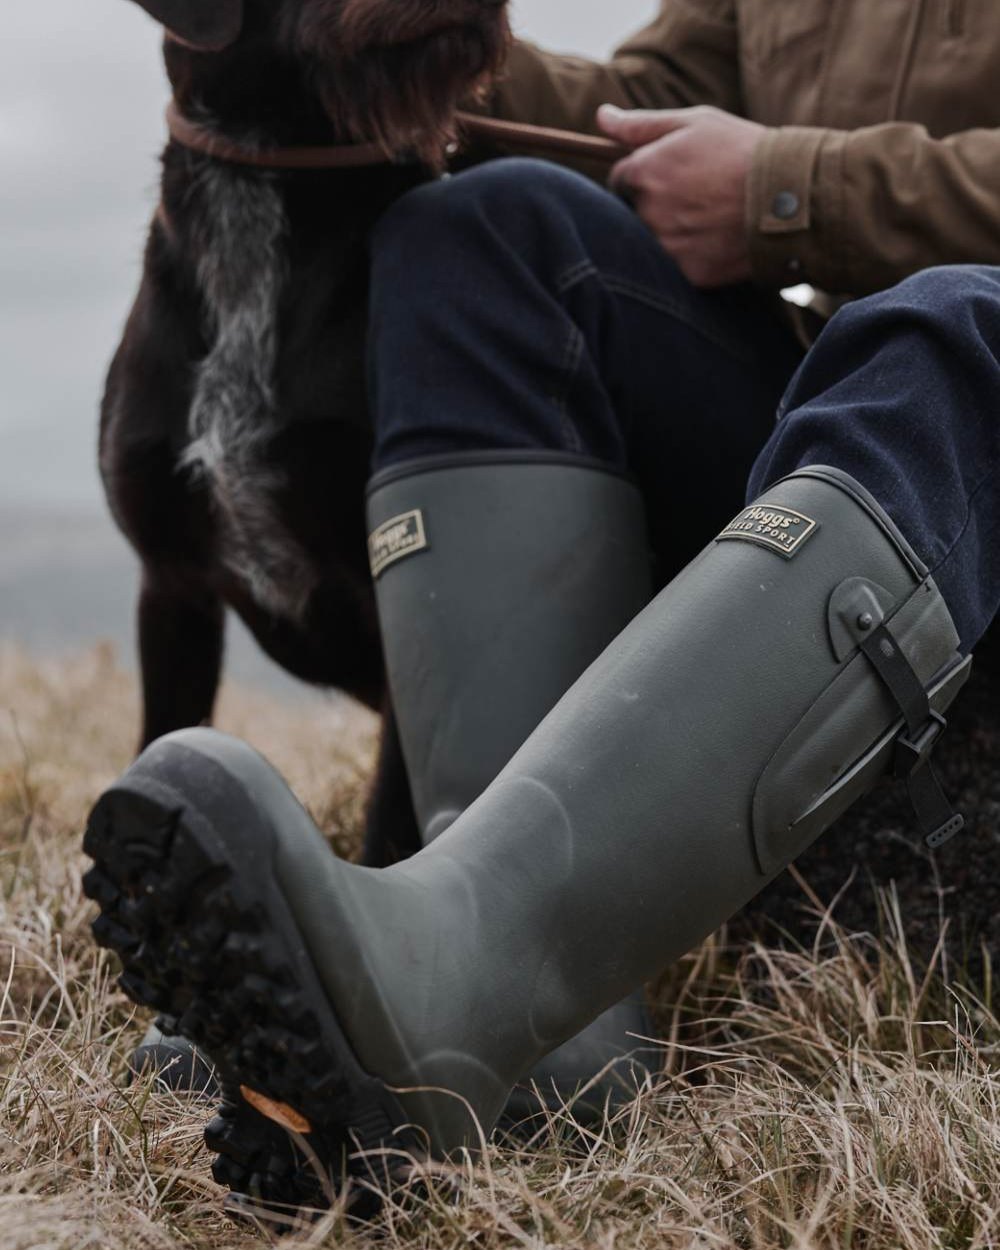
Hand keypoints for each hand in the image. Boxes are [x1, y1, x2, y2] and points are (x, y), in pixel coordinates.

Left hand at [598, 104, 766, 288]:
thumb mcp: (695, 123)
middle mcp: (648, 212)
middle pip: (633, 213)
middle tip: (695, 197)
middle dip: (654, 205)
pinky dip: (692, 256)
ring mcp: (668, 246)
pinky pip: (677, 267)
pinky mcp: (688, 273)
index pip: (619, 180)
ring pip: (653, 243)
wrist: (790, 195)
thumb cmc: (742, 150)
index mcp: (644, 172)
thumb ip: (641, 125)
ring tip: (708, 217)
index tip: (671, 175)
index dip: (643, 176)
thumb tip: (601, 116)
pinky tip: (717, 239)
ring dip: (671, 232)